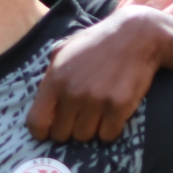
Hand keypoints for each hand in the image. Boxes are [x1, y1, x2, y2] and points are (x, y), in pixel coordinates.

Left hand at [27, 7, 165, 143]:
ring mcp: (96, 100)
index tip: (50, 130)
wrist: (136, 35)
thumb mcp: (65, 50)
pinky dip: (111, 129)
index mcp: (55, 79)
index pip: (36, 122)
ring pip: (84, 137)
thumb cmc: (98, 43)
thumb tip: (41, 101)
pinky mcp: (119, 106)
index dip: (42, 131)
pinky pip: (108, 136)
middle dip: (69, 128)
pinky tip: (113, 114)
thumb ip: (49, 74)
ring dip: (91, 128)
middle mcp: (72, 92)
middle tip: (80, 116)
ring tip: (98, 111)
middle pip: (61, 134)